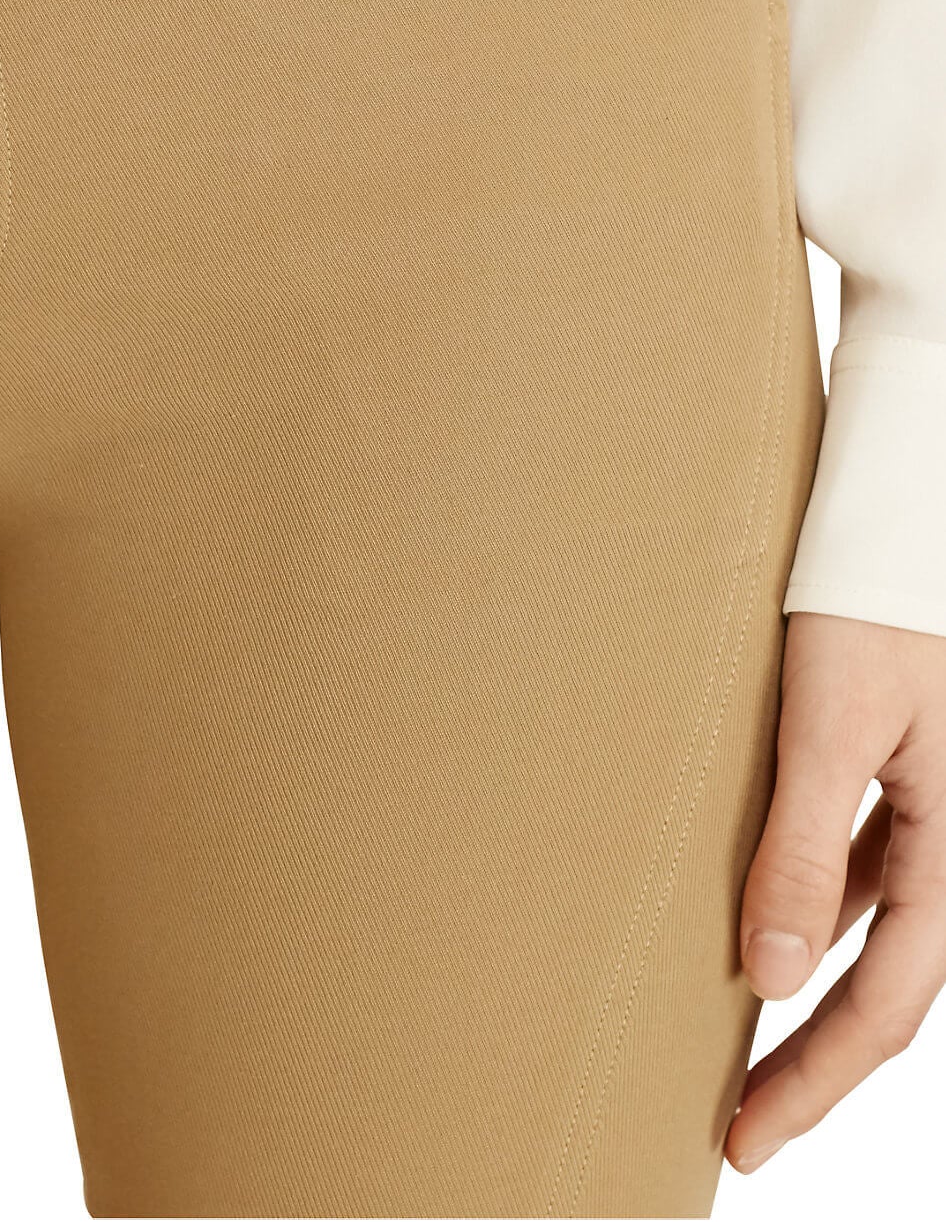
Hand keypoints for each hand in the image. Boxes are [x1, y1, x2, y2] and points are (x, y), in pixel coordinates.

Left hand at [726, 611, 945, 1174]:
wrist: (901, 529)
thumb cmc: (871, 610)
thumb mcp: (828, 727)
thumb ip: (802, 848)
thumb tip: (766, 977)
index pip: (883, 1006)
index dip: (814, 1079)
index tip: (745, 1137)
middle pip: (890, 989)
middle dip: (814, 1059)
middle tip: (740, 1121)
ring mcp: (942, 821)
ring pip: (882, 939)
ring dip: (818, 990)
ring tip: (746, 1039)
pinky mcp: (915, 786)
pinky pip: (875, 878)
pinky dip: (825, 915)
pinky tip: (777, 928)